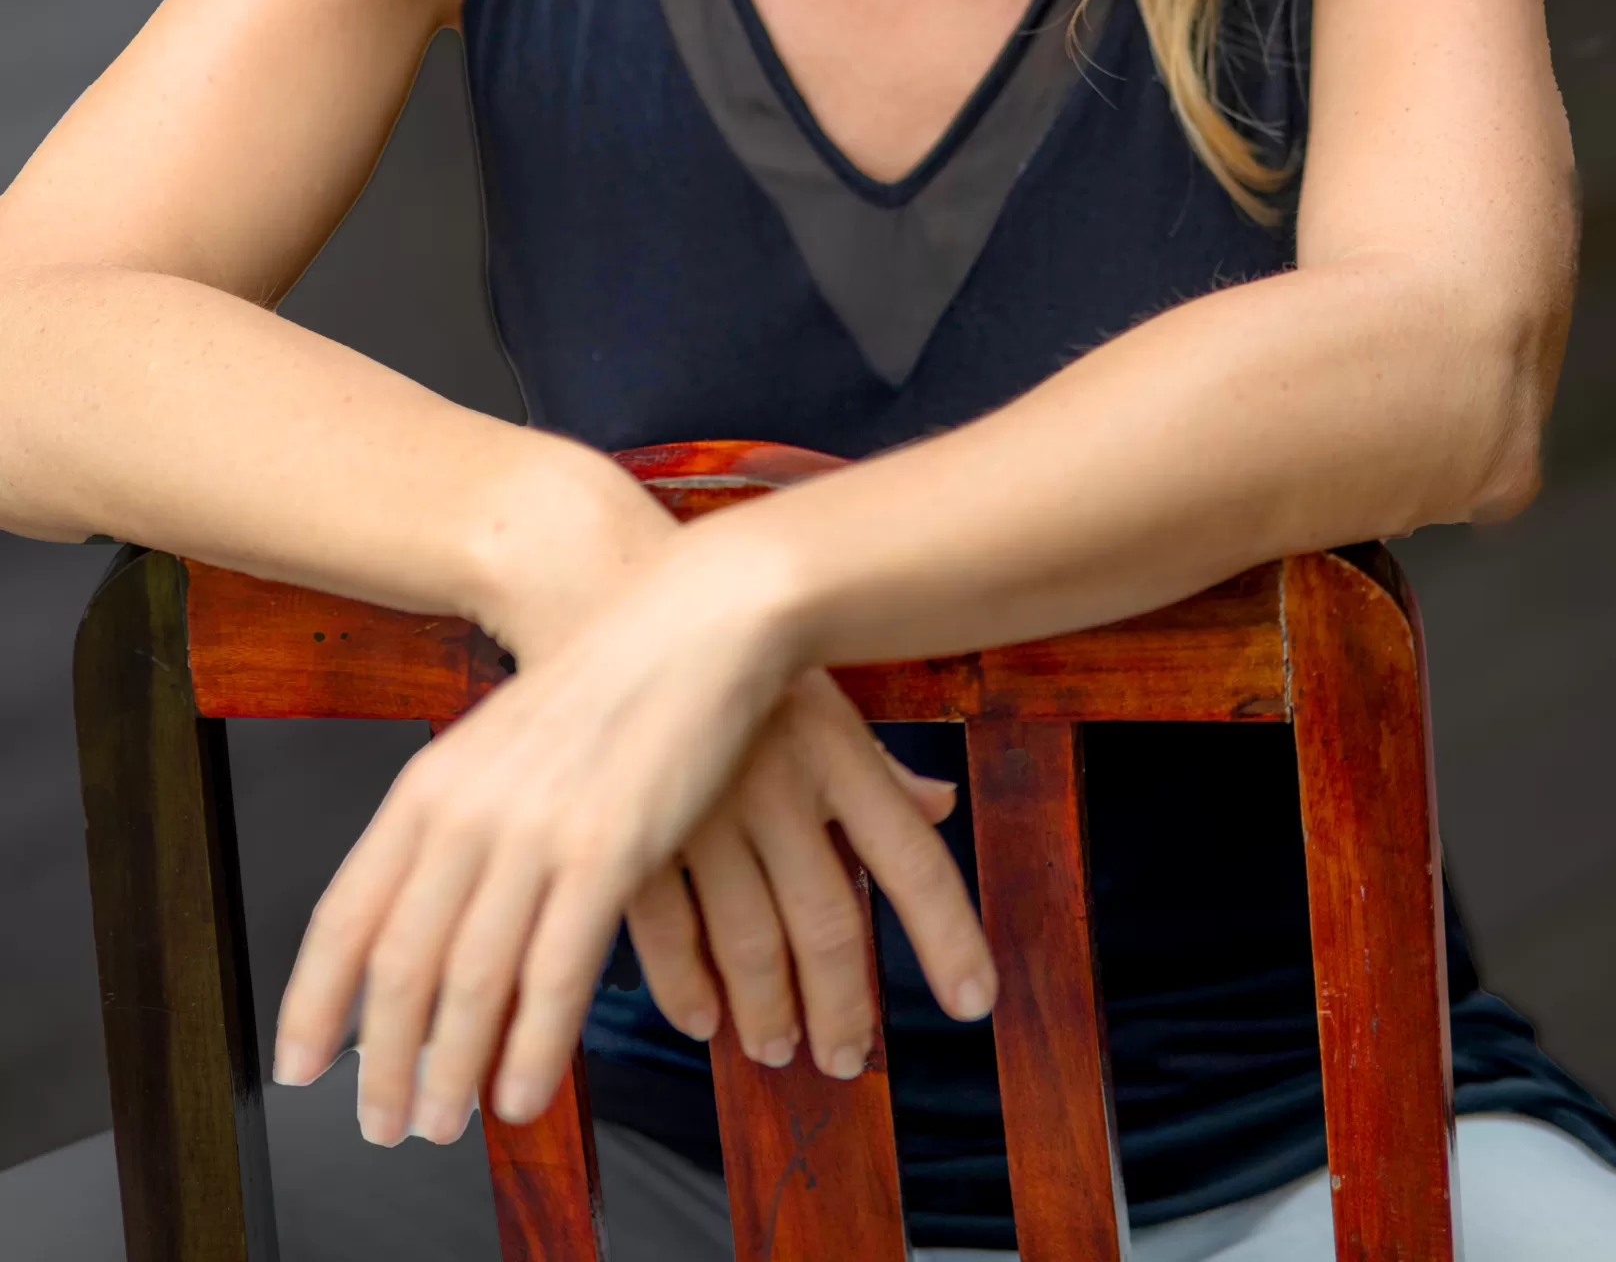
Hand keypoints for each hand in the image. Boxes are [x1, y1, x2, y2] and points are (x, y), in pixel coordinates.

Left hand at [275, 540, 794, 1143]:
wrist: (695, 622)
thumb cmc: (610, 683)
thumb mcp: (505, 743)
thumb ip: (460, 818)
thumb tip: (425, 908)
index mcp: (432, 784)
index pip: (345, 913)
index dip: (314, 1002)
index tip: (299, 1065)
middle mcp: (468, 810)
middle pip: (399, 962)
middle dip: (382, 1060)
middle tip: (381, 1124)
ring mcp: (536, 829)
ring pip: (469, 979)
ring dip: (449, 1068)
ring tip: (442, 1125)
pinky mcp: (609, 848)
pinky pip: (556, 971)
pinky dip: (532, 1047)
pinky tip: (522, 1094)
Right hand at [625, 669, 995, 1080]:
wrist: (604, 597)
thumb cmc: (728, 657)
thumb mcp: (816, 697)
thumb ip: (878, 764)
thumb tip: (940, 804)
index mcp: (835, 748)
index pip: (912, 861)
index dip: (949, 939)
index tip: (973, 1002)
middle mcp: (778, 783)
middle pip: (827, 924)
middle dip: (843, 1006)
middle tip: (846, 1057)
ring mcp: (703, 810)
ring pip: (751, 943)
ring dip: (769, 1011)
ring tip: (778, 1047)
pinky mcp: (631, 828)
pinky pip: (668, 930)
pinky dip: (687, 986)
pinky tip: (705, 1018)